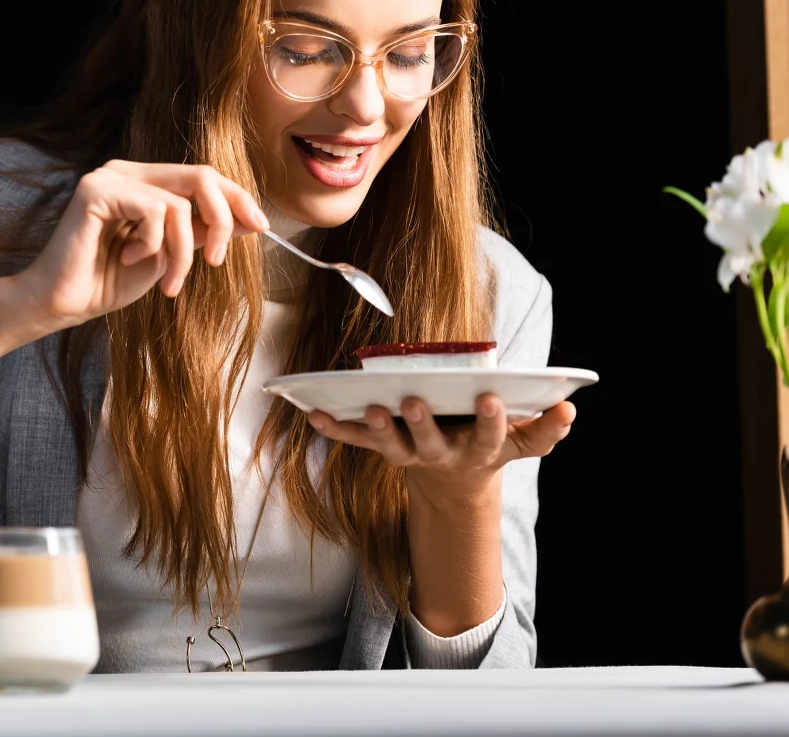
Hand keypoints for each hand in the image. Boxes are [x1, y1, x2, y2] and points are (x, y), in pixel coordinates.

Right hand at [9, 160, 268, 333]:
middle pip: (200, 177)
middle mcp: (128, 171)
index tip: (260, 226)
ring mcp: (110, 176)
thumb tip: (250, 220)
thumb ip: (202, 233)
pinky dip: (154, 244)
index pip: (203, 177)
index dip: (237, 198)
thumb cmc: (108, 281)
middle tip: (219, 260)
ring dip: (183, 252)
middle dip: (222, 219)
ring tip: (168, 281)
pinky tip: (130, 260)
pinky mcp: (96, 190)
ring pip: (179, 203)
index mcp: (144, 181)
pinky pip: (153, 210)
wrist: (62, 304)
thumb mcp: (169, 255)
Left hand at [307, 395, 575, 496]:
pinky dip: (335, 430)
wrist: (455, 485)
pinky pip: (357, 442)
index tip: (492, 398)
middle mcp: (445, 455)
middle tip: (416, 401)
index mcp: (482, 450)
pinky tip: (313, 413)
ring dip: (380, 428)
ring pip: (394, 446)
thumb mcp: (522, 441)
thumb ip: (544, 427)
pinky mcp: (385, 451)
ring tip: (370, 408)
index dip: (493, 421)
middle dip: (425, 423)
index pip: (492, 437)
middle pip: (434, 443)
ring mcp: (412, 456)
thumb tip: (570, 408)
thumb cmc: (489, 444)